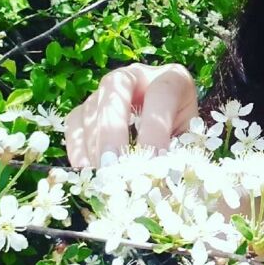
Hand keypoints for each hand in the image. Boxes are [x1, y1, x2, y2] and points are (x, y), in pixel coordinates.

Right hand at [65, 63, 198, 167]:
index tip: (153, 163)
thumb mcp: (189, 139)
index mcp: (171, 78)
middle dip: (113, 129)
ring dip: (94, 144)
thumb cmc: (181, 131)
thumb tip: (162, 189)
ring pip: (91, 106)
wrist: (169, 124)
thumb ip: (178, 155)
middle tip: (114, 167)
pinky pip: (73, 123)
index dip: (156, 128)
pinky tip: (87, 171)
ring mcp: (107, 89)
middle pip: (116, 87)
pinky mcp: (87, 107)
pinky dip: (77, 148)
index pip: (162, 93)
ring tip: (102, 175)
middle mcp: (136, 75)